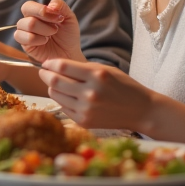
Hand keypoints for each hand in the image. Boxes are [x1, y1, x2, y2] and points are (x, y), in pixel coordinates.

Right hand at [16, 0, 83, 63]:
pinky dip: (37, 39)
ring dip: (43, 29)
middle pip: (26, 10)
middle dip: (44, 17)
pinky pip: (25, 38)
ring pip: (26, 24)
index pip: (29, 5)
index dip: (41, 9)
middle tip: (56, 27)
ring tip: (52, 34)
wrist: (69, 54)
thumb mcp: (69, 18)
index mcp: (36, 13)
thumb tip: (51, 4)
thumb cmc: (68, 36)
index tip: (57, 16)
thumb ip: (61, 6)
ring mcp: (25, 33)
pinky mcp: (25, 45)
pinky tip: (45, 41)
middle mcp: (28, 21)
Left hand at [37, 58, 153, 129]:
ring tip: (57, 84)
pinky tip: (69, 97)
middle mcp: (90, 93)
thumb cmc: (123, 87)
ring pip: (55, 95)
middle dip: (45, 75)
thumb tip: (56, 66)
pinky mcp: (84, 121)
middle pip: (55, 81)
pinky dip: (62, 100)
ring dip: (52, 88)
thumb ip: (81, 68)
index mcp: (97, 75)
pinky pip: (63, 107)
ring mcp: (86, 109)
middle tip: (44, 72)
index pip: (62, 67)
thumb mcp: (105, 70)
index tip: (47, 63)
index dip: (50, 63)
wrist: (140, 111)